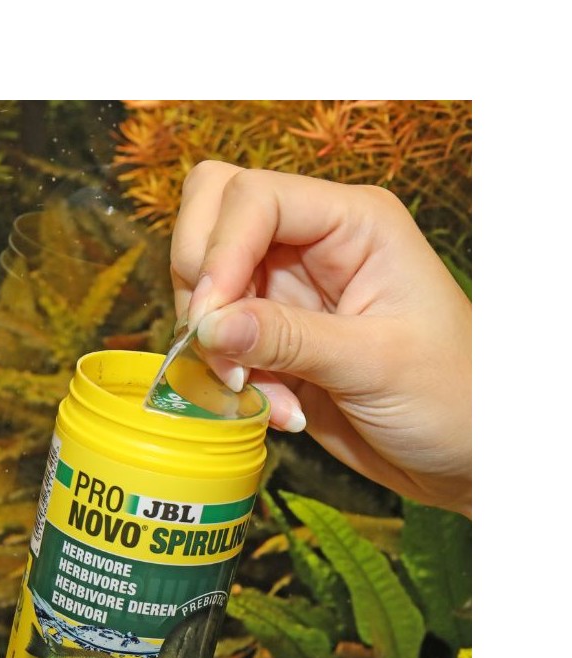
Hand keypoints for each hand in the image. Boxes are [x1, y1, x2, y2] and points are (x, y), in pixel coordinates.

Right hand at [172, 163, 471, 516]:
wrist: (461, 454)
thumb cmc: (450, 395)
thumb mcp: (374, 363)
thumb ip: (288, 338)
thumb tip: (209, 324)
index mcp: (353, 223)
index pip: (254, 198)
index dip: (220, 252)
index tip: (210, 322)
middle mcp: (313, 243)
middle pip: (212, 216)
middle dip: (200, 282)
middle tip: (218, 347)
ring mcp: (286, 288)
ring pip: (203, 283)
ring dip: (213, 342)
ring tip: (258, 391)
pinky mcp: (271, 336)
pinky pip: (216, 340)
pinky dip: (227, 377)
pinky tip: (277, 409)